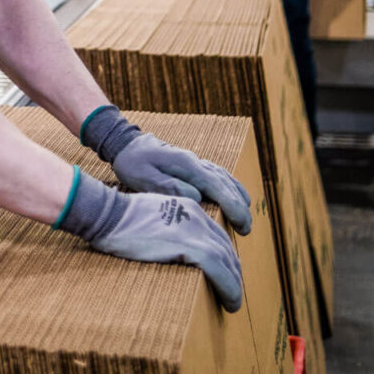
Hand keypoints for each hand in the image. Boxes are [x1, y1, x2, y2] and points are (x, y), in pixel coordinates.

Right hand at [58, 172, 243, 310]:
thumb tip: (165, 246)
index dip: (224, 257)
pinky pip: (220, 272)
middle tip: (232, 292)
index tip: (224, 273)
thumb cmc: (117, 219)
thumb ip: (164, 226)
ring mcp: (196, 232)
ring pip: (228, 262)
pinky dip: (230, 288)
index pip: (216, 235)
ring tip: (232, 302)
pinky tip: (230, 302)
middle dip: (233, 272)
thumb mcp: (149, 216)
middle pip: (226, 248)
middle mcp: (198, 218)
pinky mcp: (191, 247)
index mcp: (188, 208)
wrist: (109, 215)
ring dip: (234, 284)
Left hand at [112, 133, 251, 234]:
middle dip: (239, 206)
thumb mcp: (144, 177)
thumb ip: (169, 186)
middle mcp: (195, 161)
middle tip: (246, 230)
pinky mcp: (193, 165)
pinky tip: (237, 197)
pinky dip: (231, 187)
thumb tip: (197, 196)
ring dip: (238, 197)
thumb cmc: (133, 163)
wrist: (126, 144)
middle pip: (225, 183)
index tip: (242, 223)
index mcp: (186, 165)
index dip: (232, 205)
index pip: (216, 186)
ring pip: (225, 178)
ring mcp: (196, 162)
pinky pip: (219, 175)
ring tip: (246, 219)